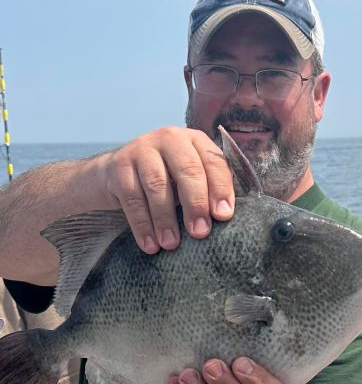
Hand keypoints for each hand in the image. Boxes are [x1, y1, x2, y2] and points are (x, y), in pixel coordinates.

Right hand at [95, 126, 234, 253]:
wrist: (116, 174)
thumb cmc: (166, 181)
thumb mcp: (189, 181)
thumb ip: (209, 191)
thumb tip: (224, 217)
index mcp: (194, 140)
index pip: (213, 161)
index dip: (220, 188)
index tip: (224, 216)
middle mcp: (168, 138)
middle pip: (187, 169)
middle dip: (195, 203)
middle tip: (200, 232)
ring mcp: (141, 149)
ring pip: (157, 184)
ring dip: (166, 218)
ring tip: (172, 244)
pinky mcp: (119, 167)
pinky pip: (132, 198)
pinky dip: (142, 225)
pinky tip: (150, 245)